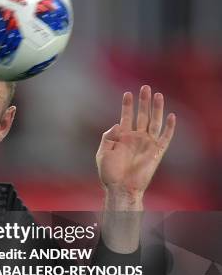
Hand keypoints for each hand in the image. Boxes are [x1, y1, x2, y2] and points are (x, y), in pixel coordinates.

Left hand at [96, 85, 175, 199]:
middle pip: (142, 115)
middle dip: (143, 101)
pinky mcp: (156, 152)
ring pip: (154, 122)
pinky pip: (165, 137)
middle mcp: (136, 138)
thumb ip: (108, 137)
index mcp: (122, 137)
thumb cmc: (109, 173)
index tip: (128, 93)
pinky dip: (169, 127)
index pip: (126, 116)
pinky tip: (171, 116)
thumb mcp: (102, 153)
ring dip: (156, 108)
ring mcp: (146, 144)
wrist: (120, 187)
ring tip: (157, 94)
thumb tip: (118, 124)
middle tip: (145, 87)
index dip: (127, 105)